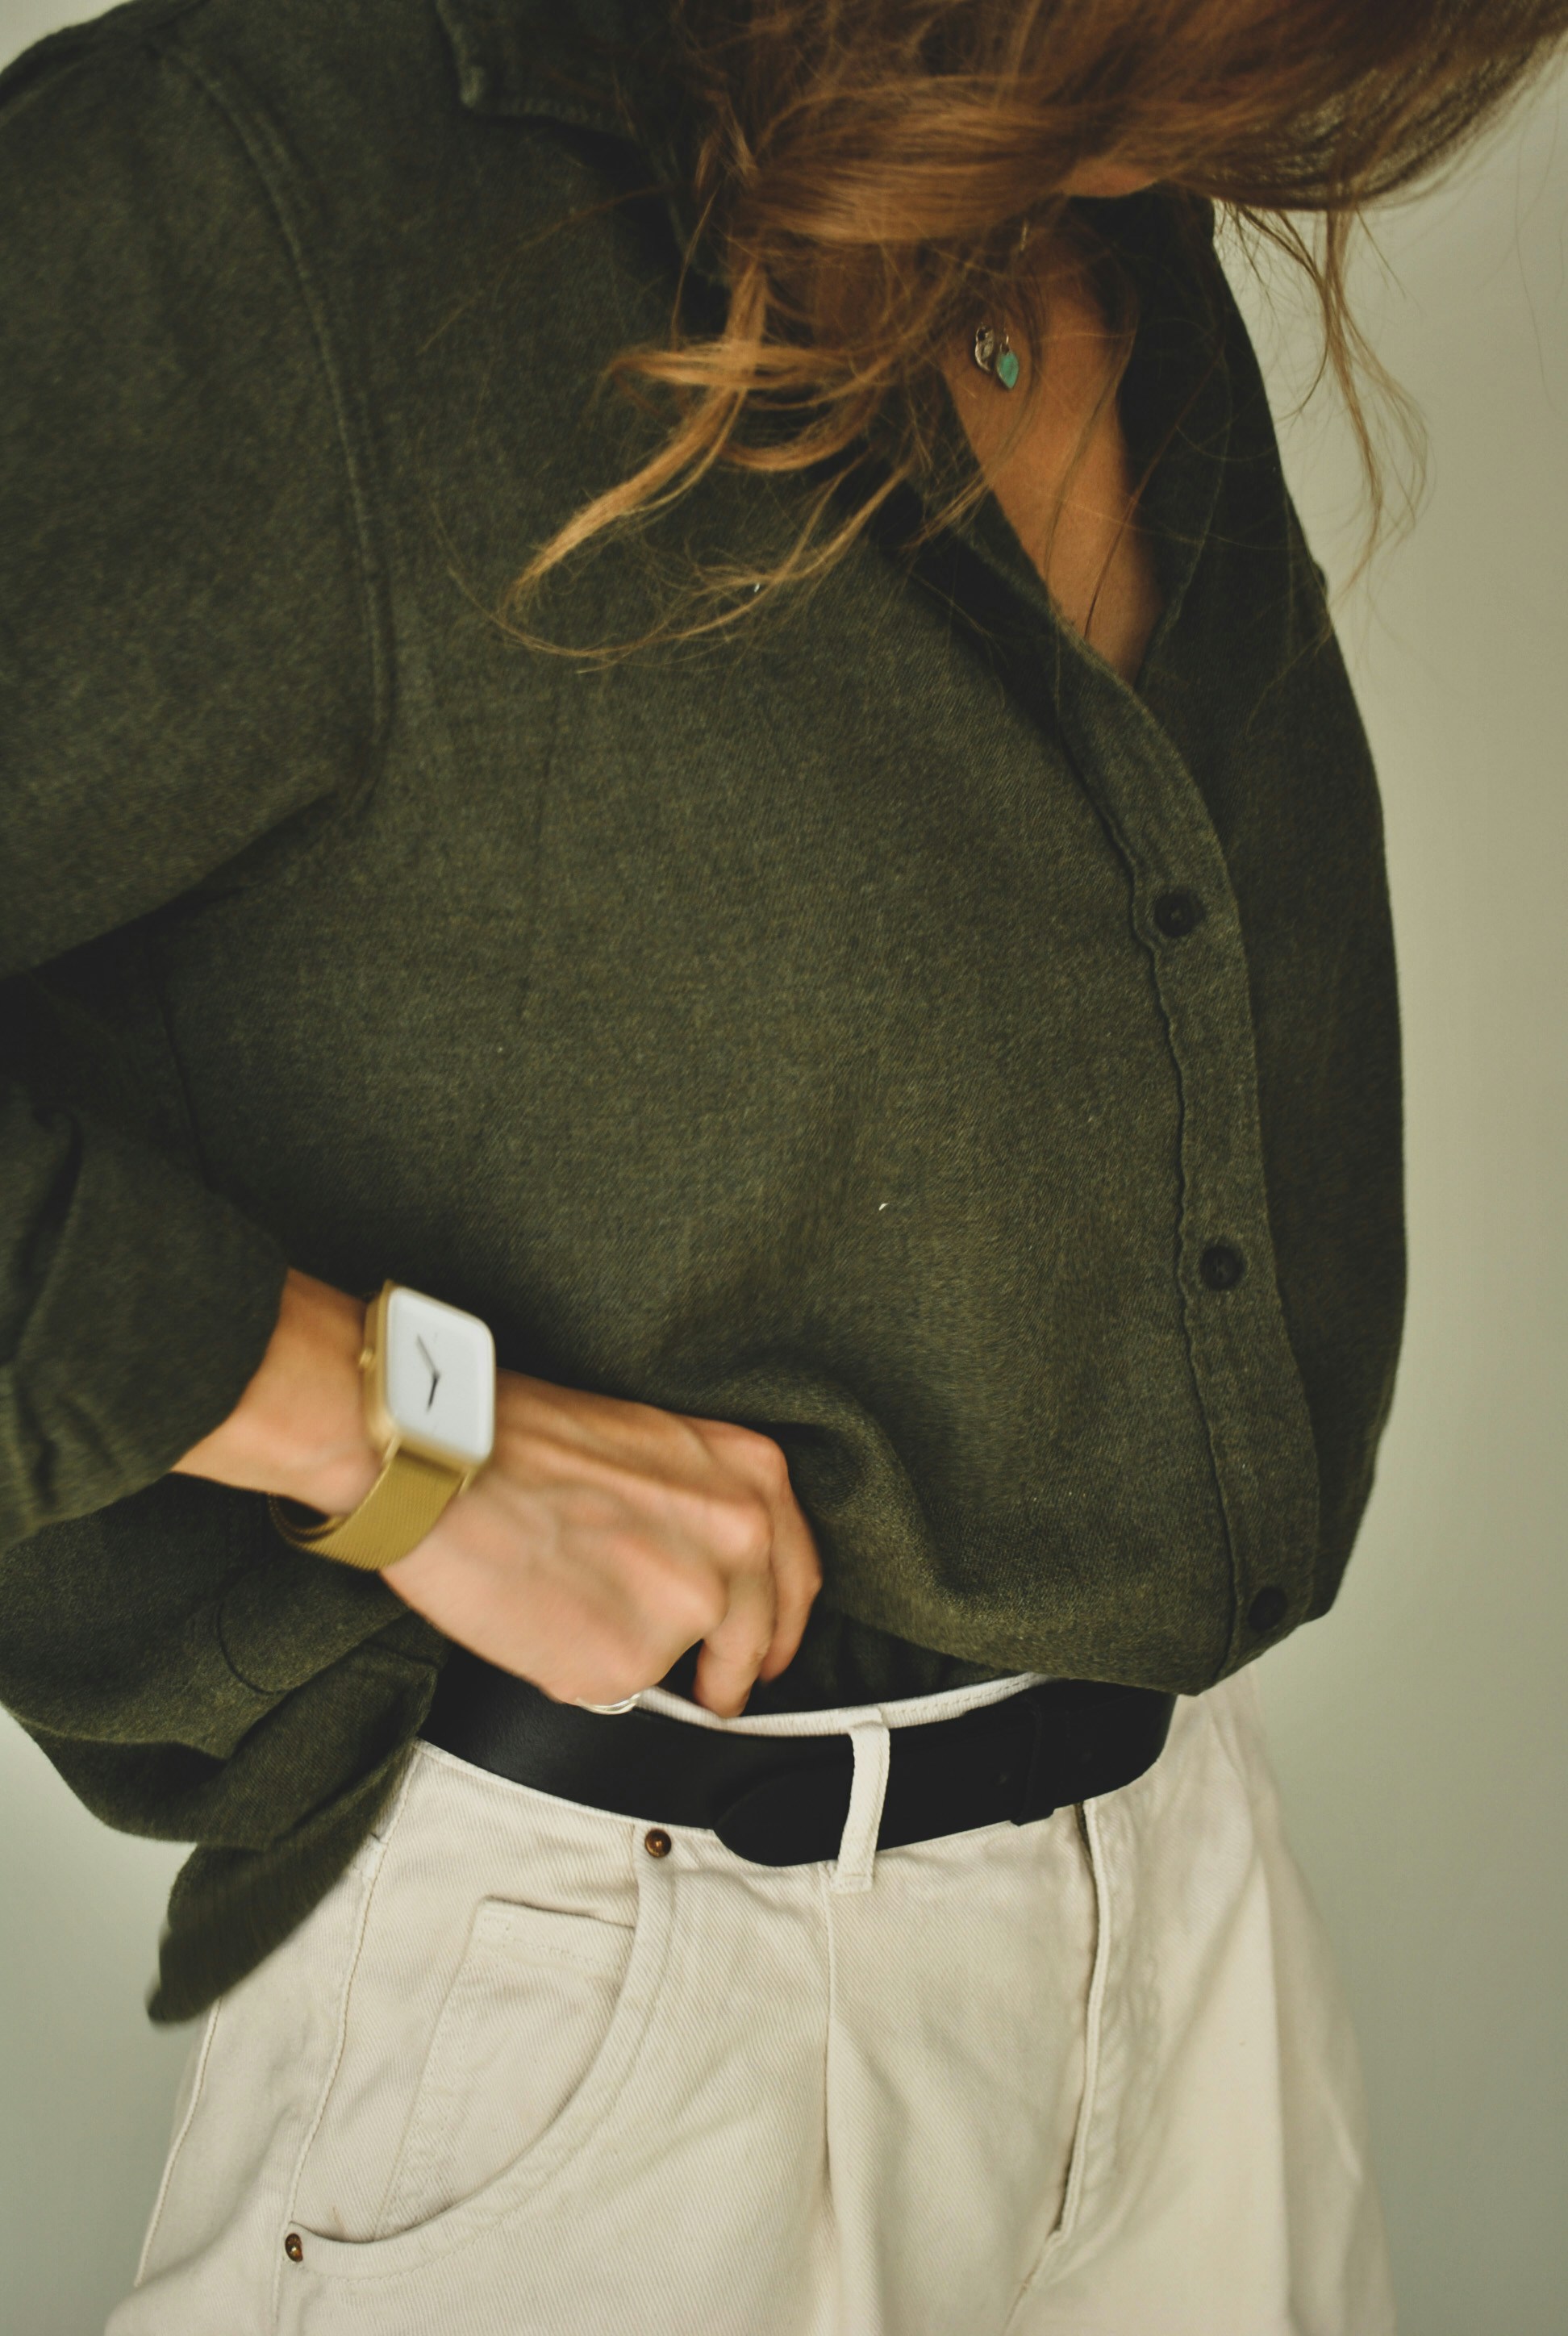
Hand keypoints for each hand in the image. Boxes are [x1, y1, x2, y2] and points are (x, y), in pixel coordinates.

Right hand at [173, 1271, 822, 1717]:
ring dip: (637, 1657)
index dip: (778, 1622)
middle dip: (732, 1671)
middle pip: (759, 1639)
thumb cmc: (518, 1436)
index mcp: (750, 1476)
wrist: (440, 1454)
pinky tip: (538, 1619)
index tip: (763, 1649)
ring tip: (574, 1617)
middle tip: (711, 1689)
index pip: (795, 1576)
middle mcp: (740, 1539)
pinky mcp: (627, 1662)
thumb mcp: (652, 1445)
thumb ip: (698, 1511)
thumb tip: (699, 1578)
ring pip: (676, 1664)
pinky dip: (575, 1669)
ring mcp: (689, 1605)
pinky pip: (610, 1688)